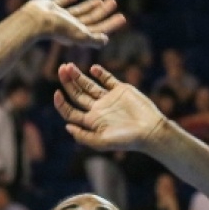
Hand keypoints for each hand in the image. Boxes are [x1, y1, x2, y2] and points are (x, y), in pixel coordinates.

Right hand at [21, 0, 123, 46]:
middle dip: (103, 11)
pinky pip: (61, 2)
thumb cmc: (57, 28)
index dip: (111, 24)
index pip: (99, 29)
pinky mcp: (50, 7)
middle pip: (91, 19)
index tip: (123, 17)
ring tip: (100, 0)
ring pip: (79, 11)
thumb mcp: (79, 35)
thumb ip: (93, 39)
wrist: (35, 20)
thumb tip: (106, 40)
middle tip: (114, 1)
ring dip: (90, 6)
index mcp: (78, 34)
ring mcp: (60, 17)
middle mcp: (70, 26)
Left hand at [53, 63, 167, 152]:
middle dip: (68, 82)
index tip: (57, 92)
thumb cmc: (127, 140)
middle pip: (77, 94)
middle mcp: (98, 109)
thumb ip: (83, 136)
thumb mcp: (103, 143)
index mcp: (92, 121)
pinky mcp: (121, 90)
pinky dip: (100, 73)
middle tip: (61, 69)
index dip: (61, 103)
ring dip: (79, 75)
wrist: (151, 130)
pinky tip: (93, 69)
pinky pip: (107, 79)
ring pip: (89, 84)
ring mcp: (109, 98)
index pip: (71, 111)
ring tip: (69, 66)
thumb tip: (66, 126)